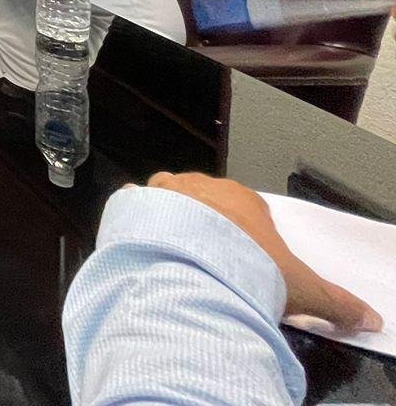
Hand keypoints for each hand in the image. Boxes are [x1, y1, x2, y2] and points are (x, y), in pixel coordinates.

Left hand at [146, 172, 382, 332]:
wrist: (193, 269)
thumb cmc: (249, 270)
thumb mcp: (303, 290)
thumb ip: (338, 302)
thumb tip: (370, 319)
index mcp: (244, 198)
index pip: (248, 210)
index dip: (246, 236)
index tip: (244, 260)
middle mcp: (203, 186)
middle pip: (207, 204)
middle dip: (208, 228)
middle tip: (210, 262)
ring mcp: (165, 191)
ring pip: (170, 200)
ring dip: (172, 221)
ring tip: (176, 254)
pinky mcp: (134, 205)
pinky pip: (134, 206)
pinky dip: (137, 220)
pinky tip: (142, 242)